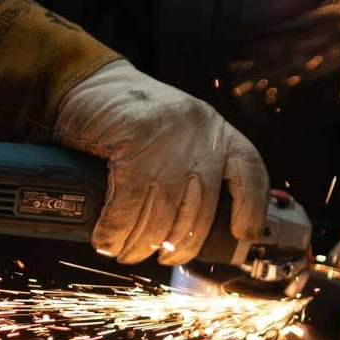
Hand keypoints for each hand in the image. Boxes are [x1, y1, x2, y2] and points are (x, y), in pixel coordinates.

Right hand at [53, 60, 268, 264]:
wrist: (87, 82)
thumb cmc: (129, 118)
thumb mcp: (174, 138)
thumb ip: (190, 169)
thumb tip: (190, 230)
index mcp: (217, 133)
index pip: (250, 174)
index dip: (251, 209)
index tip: (244, 233)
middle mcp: (201, 132)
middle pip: (199, 210)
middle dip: (178, 246)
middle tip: (160, 257)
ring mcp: (168, 135)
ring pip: (161, 213)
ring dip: (140, 244)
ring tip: (125, 252)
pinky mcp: (133, 137)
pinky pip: (127, 203)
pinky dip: (115, 229)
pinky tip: (106, 240)